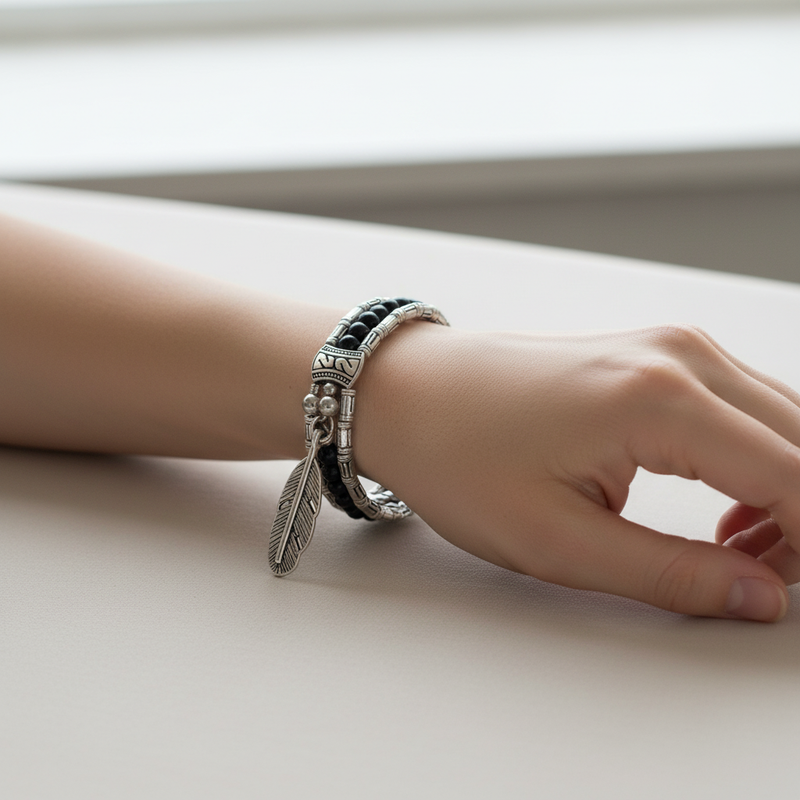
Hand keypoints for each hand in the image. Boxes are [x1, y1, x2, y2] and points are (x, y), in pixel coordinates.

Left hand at [355, 322, 799, 621]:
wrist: (407, 394)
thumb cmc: (457, 455)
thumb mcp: (558, 541)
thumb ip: (670, 574)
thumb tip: (758, 596)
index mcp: (661, 401)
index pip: (796, 477)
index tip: (785, 592)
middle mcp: (681, 357)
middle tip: (766, 581)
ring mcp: (669, 346)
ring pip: (782, 421)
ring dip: (785, 489)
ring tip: (739, 551)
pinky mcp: (653, 353)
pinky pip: (742, 405)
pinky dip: (756, 459)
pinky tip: (723, 505)